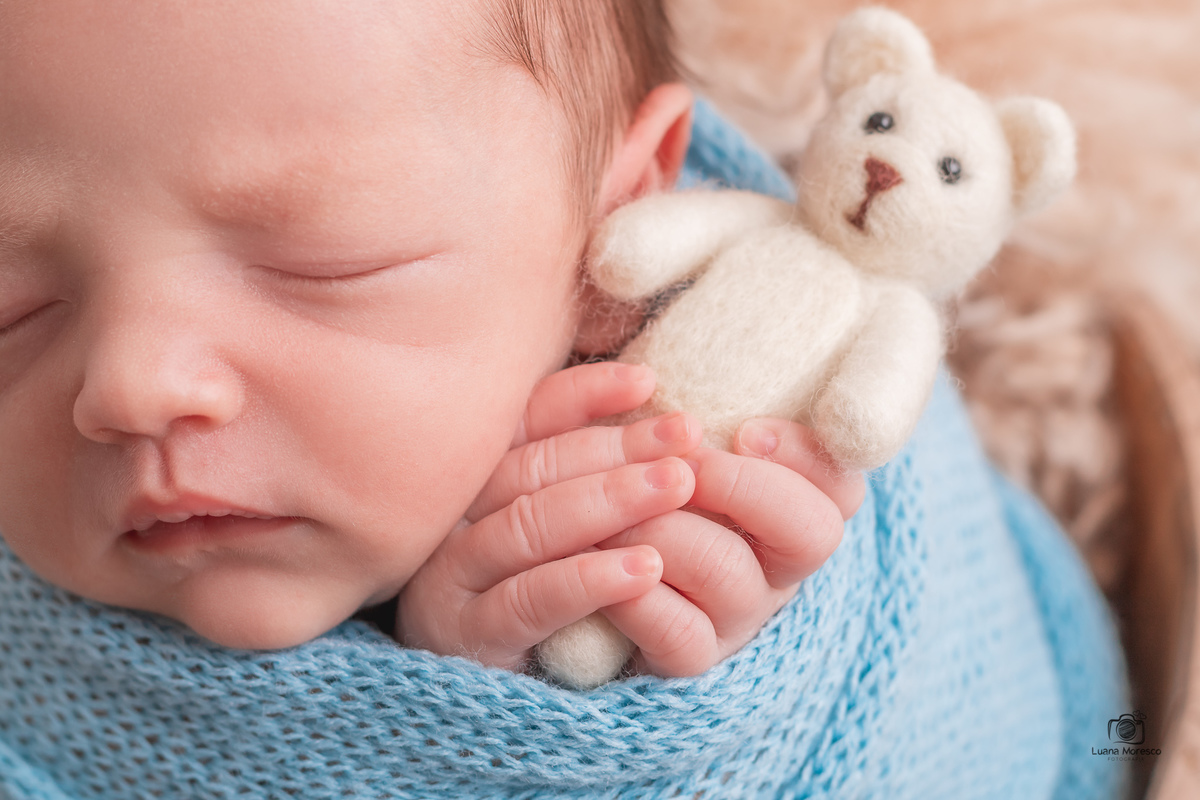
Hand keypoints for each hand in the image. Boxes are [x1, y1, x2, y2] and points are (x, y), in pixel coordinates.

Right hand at [396, 361, 701, 671]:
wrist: (501, 712)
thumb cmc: (547, 602)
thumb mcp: (568, 532)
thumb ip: (586, 473)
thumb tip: (649, 399)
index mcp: (472, 482)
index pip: (524, 421)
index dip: (584, 394)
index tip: (648, 382)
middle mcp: (450, 522)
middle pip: (532, 467)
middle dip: (616, 447)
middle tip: (686, 436)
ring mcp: (450, 581)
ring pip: (529, 525)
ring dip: (610, 500)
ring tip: (679, 484)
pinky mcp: (469, 640)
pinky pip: (531, 599)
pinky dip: (590, 578)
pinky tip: (647, 567)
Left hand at [594, 418, 863, 677]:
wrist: (575, 570)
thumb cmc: (629, 486)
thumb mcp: (654, 439)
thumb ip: (676, 411)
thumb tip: (651, 377)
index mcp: (786, 506)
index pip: (841, 484)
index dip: (806, 454)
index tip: (746, 430)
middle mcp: (776, 566)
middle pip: (812, 532)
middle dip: (742, 487)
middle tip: (682, 466)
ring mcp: (737, 616)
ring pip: (728, 571)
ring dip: (664, 527)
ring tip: (613, 507)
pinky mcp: (689, 657)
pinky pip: (677, 632)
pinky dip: (634, 592)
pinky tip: (597, 558)